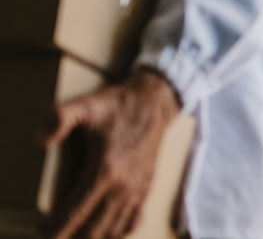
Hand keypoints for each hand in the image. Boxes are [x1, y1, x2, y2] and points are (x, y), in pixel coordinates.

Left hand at [44, 68, 181, 237]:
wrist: (155, 103)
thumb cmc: (118, 105)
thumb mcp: (86, 105)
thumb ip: (60, 118)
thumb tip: (40, 140)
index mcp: (105, 170)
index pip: (75, 215)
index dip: (56, 231)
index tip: (44, 234)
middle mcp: (123, 186)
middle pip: (92, 230)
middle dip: (71, 238)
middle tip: (54, 236)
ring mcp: (137, 190)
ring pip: (112, 231)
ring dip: (92, 237)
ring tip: (74, 235)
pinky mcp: (146, 189)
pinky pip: (131, 223)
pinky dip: (116, 233)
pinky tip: (104, 232)